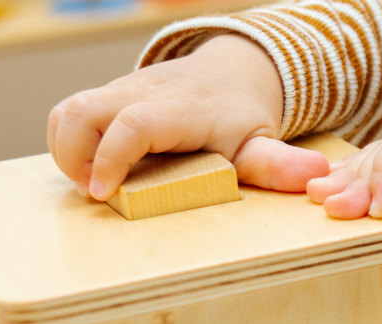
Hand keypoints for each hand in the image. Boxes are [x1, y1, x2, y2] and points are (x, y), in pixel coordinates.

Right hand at [47, 34, 328, 200]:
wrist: (231, 71)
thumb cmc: (240, 116)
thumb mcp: (261, 142)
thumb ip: (279, 164)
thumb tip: (315, 177)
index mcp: (179, 109)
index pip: (133, 124)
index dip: (111, 158)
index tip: (104, 194)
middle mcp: (142, 93)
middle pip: (82, 110)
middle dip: (74, 156)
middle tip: (97, 192)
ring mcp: (120, 91)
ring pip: (67, 110)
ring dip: (66, 151)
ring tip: (93, 183)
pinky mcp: (107, 96)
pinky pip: (69, 112)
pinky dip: (68, 143)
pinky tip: (93, 169)